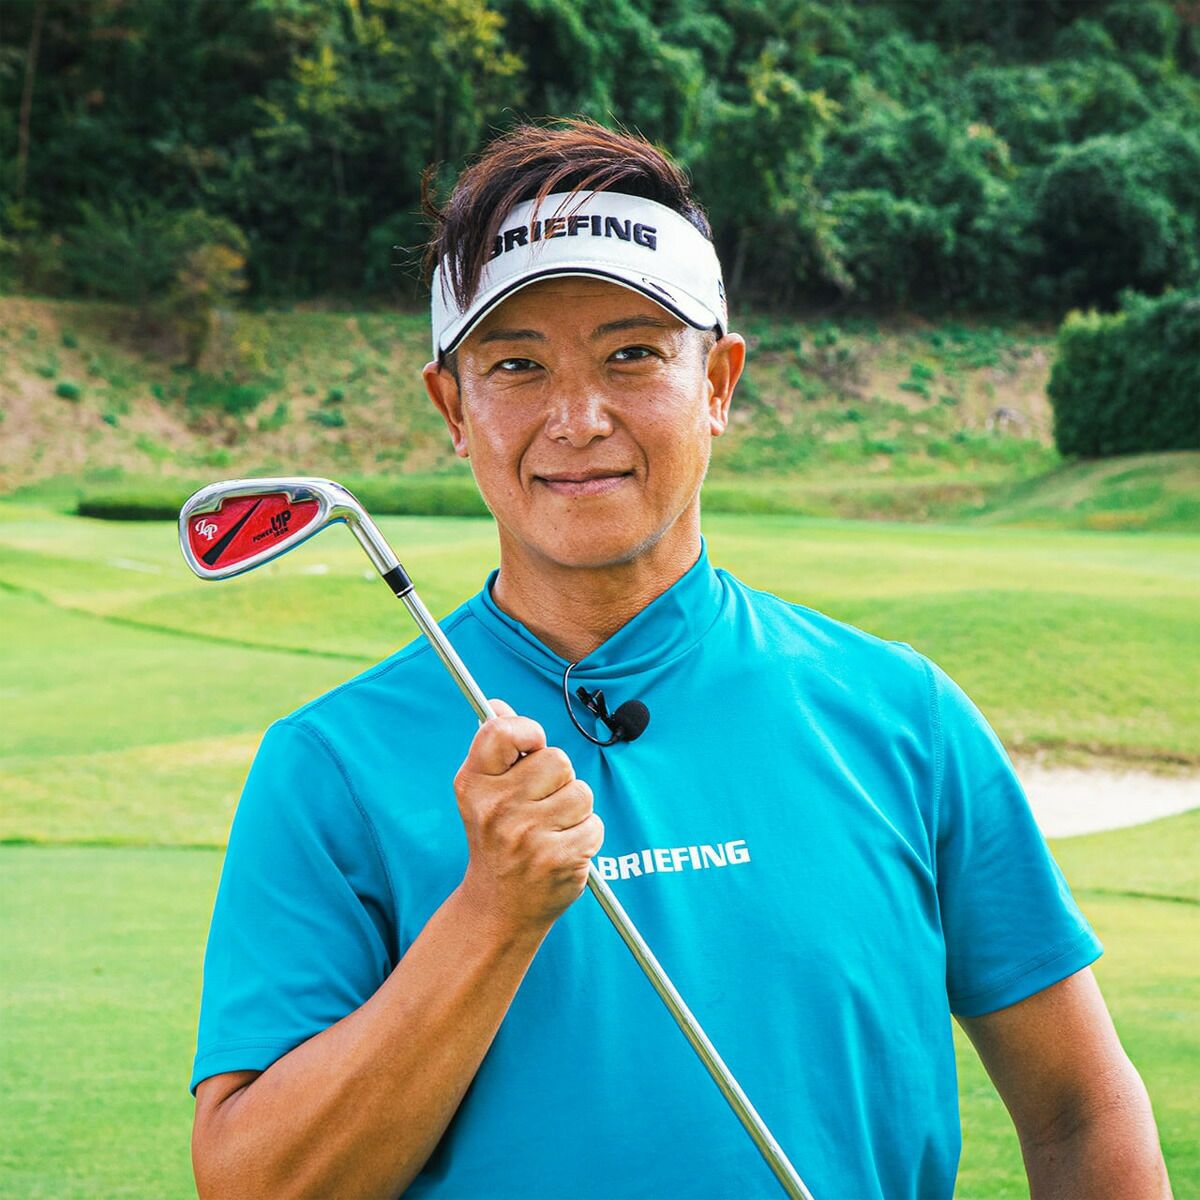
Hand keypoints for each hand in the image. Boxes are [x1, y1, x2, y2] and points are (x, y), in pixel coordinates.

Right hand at [454, 700, 603, 935]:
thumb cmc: (496, 838)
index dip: (527, 731)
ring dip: (575, 810)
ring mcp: (526, 835)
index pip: (502, 732)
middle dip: (559, 780)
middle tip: (540, 805)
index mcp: (474, 784)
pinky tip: (562, 850)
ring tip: (552, 830)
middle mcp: (496, 808)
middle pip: (557, 760)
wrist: (499, 906)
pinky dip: (586, 836)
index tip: (533, 747)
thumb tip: (498, 705)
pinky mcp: (557, 859)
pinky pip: (593, 824)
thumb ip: (495, 747)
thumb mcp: (483, 793)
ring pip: (580, 793)